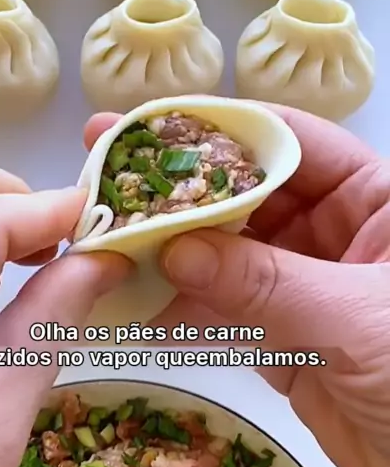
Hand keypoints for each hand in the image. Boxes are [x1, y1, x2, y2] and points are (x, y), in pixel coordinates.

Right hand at [84, 107, 389, 466]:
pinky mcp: (288, 338)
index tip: (151, 127)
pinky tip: (133, 304)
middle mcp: (338, 230)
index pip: (289, 142)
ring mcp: (308, 284)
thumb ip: (266, 282)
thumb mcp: (356, 316)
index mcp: (375, 197)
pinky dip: (183, 310)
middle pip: (247, 195)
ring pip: (228, 254)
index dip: (220, 131)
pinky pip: (226, 312)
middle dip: (180, 191)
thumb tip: (176, 250)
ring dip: (169, 250)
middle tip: (107, 172)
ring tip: (104, 237)